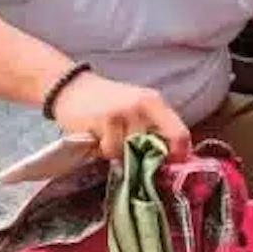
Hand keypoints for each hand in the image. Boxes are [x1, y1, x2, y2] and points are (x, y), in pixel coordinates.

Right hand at [49, 71, 190, 160]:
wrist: (72, 88)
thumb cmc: (107, 103)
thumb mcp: (136, 108)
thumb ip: (154, 129)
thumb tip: (171, 159)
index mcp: (154, 102)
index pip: (180, 135)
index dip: (177, 155)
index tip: (168, 163)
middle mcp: (141, 105)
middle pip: (151, 149)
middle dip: (139, 155)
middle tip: (126, 146)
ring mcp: (123, 112)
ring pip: (129, 152)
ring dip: (118, 152)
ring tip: (108, 137)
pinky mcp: (104, 121)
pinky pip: (110, 150)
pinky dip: (103, 149)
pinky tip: (97, 136)